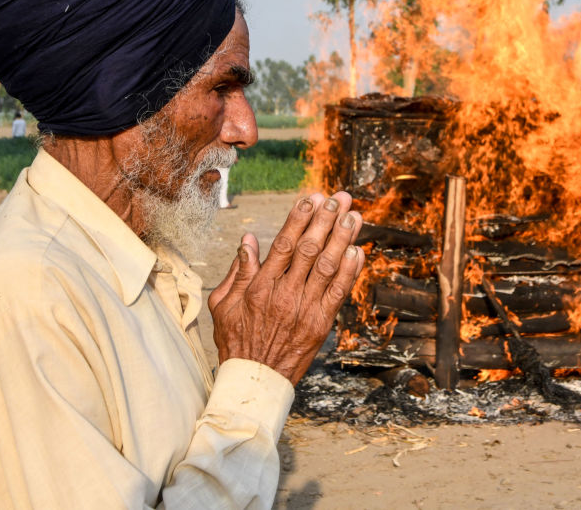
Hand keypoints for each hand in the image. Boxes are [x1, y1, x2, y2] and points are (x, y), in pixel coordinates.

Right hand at [207, 192, 364, 384]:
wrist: (254, 381)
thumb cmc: (236, 342)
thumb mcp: (223, 305)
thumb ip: (238, 271)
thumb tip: (248, 241)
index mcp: (259, 287)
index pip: (283, 244)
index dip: (300, 219)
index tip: (312, 199)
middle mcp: (284, 295)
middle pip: (309, 249)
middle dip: (326, 220)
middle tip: (340, 198)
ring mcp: (304, 310)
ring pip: (327, 267)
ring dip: (343, 238)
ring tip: (354, 216)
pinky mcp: (320, 324)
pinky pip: (338, 293)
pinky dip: (349, 271)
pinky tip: (357, 251)